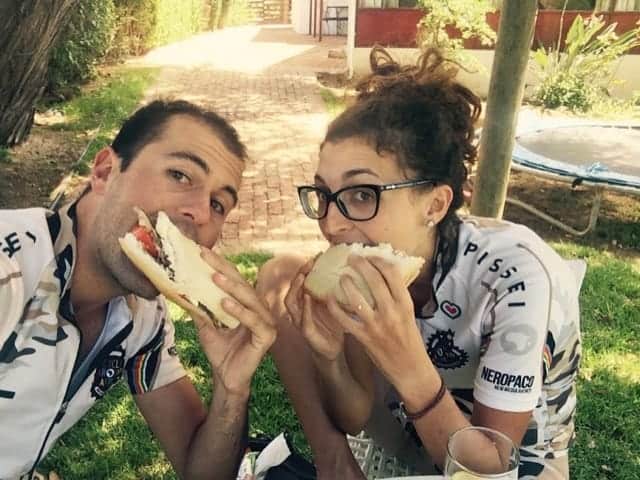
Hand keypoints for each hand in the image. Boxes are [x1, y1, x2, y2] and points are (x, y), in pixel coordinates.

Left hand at [193, 249, 276, 396]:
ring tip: (215, 277)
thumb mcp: (206, 325)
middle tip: (205, 256)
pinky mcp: (267, 336)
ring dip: (232, 287)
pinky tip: (225, 303)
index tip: (201, 251)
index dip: (219, 264)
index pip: (234, 279)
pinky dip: (240, 311)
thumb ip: (200, 307)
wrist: (226, 378)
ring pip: (249, 299)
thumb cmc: (220, 351)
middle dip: (223, 269)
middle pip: (242, 284)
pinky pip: (254, 321)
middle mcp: (259, 309)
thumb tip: (182, 288)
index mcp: (247, 304)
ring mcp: (266, 322)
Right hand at [284, 259, 345, 361]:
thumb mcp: (334, 305)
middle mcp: (300, 309)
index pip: (302, 281)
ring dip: (296, 288)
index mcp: (306, 302)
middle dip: (299, 273)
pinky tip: (307, 298)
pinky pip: (303, 319)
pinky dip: (304, 308)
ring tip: (303, 276)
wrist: (333, 351)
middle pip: (293, 287)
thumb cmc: (333, 326)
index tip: (317, 255)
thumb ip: (335, 291)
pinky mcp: (306, 333)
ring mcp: (301, 321)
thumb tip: (351, 271)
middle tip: (309, 262)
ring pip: (291, 302)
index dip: (306, 267)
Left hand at [325, 255, 430, 391]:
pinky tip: (329, 299)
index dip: (379, 261)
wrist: (411, 370)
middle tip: (351, 258)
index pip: (392, 274)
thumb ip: (397, 298)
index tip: (371, 255)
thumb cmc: (410, 341)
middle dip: (360, 265)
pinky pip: (345, 319)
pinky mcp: (364, 337)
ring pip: (356, 298)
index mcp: (405, 305)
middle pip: (374, 280)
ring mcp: (377, 325)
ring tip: (342, 277)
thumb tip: (385, 277)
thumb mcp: (409, 316)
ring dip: (346, 283)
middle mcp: (392, 312)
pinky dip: (335, 307)